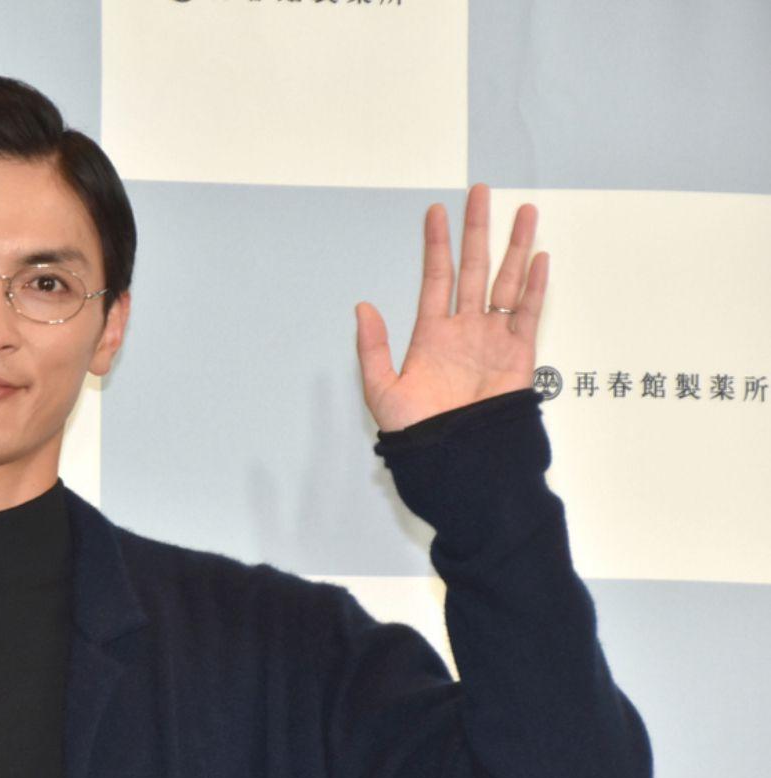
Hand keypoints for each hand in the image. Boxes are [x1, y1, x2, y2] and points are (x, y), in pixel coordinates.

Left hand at [354, 183, 548, 432]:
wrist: (455, 460)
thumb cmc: (418, 432)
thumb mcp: (382, 389)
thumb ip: (373, 348)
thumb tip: (362, 308)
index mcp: (432, 334)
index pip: (436, 277)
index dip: (436, 244)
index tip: (436, 211)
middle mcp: (464, 329)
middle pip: (473, 267)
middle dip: (478, 230)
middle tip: (480, 193)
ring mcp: (493, 339)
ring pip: (506, 282)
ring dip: (515, 247)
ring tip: (523, 213)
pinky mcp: (518, 355)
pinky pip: (529, 314)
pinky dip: (536, 286)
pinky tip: (539, 258)